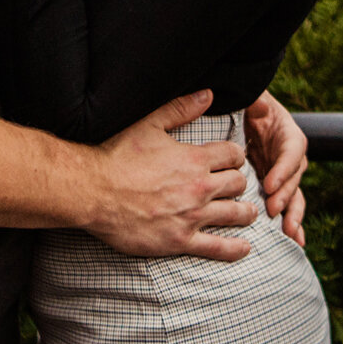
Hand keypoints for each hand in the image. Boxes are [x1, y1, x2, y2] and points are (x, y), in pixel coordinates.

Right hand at [86, 90, 257, 262]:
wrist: (94, 192)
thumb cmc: (118, 156)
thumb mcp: (149, 124)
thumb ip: (181, 109)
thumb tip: (208, 94)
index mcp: (194, 159)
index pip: (233, 154)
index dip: (236, 155)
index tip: (233, 159)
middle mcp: (199, 187)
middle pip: (238, 183)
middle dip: (240, 182)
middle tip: (237, 185)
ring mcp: (192, 216)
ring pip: (235, 214)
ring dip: (245, 212)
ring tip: (248, 213)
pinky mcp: (180, 241)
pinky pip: (217, 247)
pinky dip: (235, 249)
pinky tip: (244, 248)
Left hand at [245, 90, 310, 246]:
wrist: (243, 117)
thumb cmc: (246, 105)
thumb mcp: (251, 99)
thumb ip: (254, 100)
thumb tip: (259, 105)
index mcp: (287, 133)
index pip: (291, 152)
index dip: (283, 169)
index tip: (269, 184)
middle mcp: (290, 156)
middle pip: (293, 178)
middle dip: (285, 195)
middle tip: (272, 210)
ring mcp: (284, 174)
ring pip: (293, 196)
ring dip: (293, 215)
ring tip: (289, 234)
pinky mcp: (276, 187)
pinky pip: (286, 206)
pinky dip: (292, 223)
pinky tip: (296, 242)